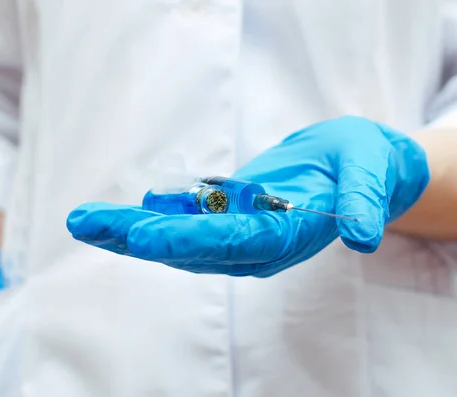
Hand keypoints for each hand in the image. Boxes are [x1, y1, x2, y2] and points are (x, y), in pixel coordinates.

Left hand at [67, 116, 429, 276]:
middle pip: (193, 246)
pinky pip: (187, 222)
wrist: (357, 168)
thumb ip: (363, 202)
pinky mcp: (232, 219)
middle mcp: (259, 245)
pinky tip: (114, 218)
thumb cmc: (365, 164)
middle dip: (140, 237)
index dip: (189, 239)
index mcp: (289, 235)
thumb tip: (364, 237)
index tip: (144, 235)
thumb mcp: (370, 172)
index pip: (234, 242)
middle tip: (86, 223)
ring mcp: (242, 236)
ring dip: (133, 232)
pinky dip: (151, 220)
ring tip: (85, 221)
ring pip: (182, 239)